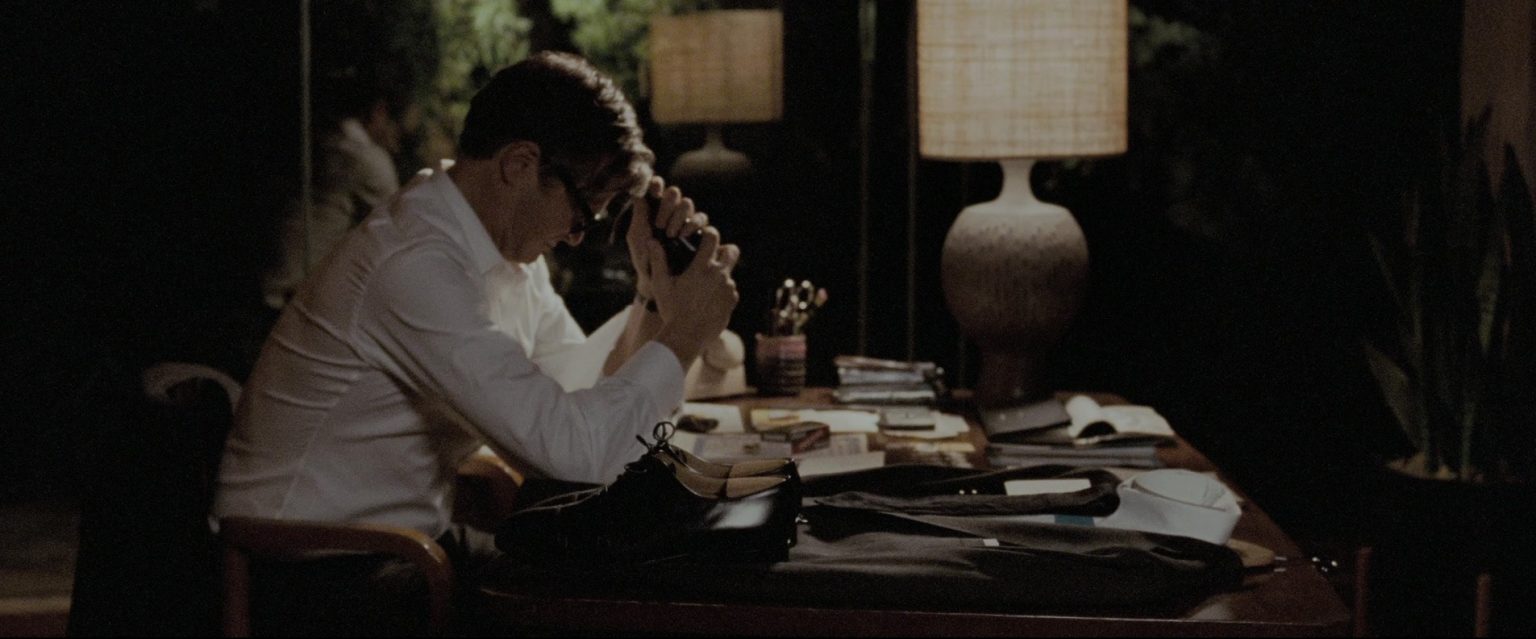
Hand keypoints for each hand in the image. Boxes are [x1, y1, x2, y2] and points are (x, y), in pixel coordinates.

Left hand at [628, 176, 708, 298]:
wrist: (657, 280)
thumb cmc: (643, 258)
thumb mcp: (636, 236)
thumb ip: (639, 215)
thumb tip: (638, 192)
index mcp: (653, 209)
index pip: (657, 188)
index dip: (656, 184)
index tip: (654, 189)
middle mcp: (670, 212)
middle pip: (674, 193)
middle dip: (667, 205)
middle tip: (659, 224)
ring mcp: (684, 220)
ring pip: (687, 204)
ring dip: (678, 215)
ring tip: (670, 234)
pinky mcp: (698, 232)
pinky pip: (701, 218)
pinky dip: (693, 223)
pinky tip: (683, 235)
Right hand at [648, 225, 740, 364]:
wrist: (687, 337)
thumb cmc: (671, 310)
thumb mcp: (661, 285)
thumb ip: (658, 260)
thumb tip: (652, 241)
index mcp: (701, 267)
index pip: (713, 237)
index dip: (709, 233)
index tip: (703, 238)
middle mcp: (719, 275)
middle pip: (732, 250)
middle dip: (723, 250)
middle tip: (711, 258)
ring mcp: (728, 289)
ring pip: (729, 272)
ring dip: (720, 275)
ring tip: (704, 286)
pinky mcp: (732, 302)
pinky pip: (730, 290)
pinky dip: (722, 292)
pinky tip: (708, 301)